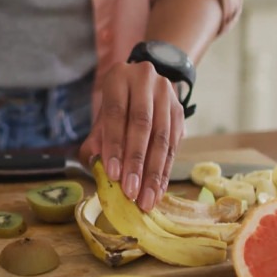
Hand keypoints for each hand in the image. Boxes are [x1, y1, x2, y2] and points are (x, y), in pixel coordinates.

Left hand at [79, 61, 184, 211]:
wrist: (140, 82)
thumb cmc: (115, 103)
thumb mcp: (101, 114)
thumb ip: (97, 137)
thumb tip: (97, 165)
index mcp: (119, 77)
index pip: (116, 113)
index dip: (115, 145)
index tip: (113, 174)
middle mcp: (146, 80)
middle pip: (142, 125)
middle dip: (136, 162)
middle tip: (130, 192)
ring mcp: (166, 94)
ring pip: (162, 136)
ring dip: (154, 172)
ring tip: (146, 198)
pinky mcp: (179, 110)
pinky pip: (174, 144)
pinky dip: (165, 170)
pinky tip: (158, 189)